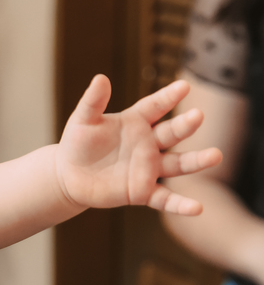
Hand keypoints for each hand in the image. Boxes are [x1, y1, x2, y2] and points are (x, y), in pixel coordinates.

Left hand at [56, 75, 221, 214]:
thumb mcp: (83, 120)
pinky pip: (165, 199)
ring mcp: (148, 168)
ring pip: (178, 164)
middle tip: (198, 115)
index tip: (184, 85)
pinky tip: (197, 207)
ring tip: (215, 155)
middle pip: (171, 133)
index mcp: (135, 122)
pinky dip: (181, 204)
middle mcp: (148, 144)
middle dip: (185, 125)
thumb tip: (100, 77)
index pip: (155, 106)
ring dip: (196, 161)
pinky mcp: (142, 192)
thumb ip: (93, 101)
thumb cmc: (77, 143)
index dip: (169, 96)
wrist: (69, 175)